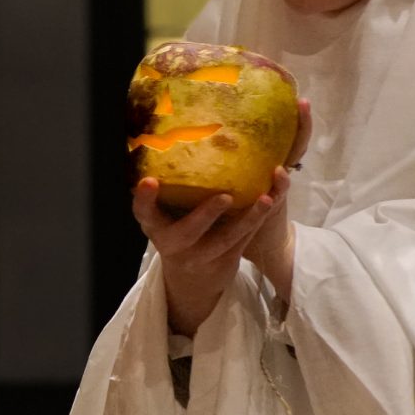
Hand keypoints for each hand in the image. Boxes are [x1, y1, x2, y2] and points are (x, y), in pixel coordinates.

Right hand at [136, 99, 310, 335]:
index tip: (148, 182)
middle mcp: (175, 244)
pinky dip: (257, 221)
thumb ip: (168, 190)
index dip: (145, 199)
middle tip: (225, 197)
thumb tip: (167, 137)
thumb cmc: (176, 229)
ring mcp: (201, 256)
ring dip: (247, 219)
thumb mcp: (163, 215)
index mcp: (155, 227)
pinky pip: (244, 240)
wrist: (193, 277)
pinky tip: (270, 202)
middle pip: (187, 233)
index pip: (144, 213)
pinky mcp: (226, 260)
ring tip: (265, 199)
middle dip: (205, 215)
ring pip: (226, 240)